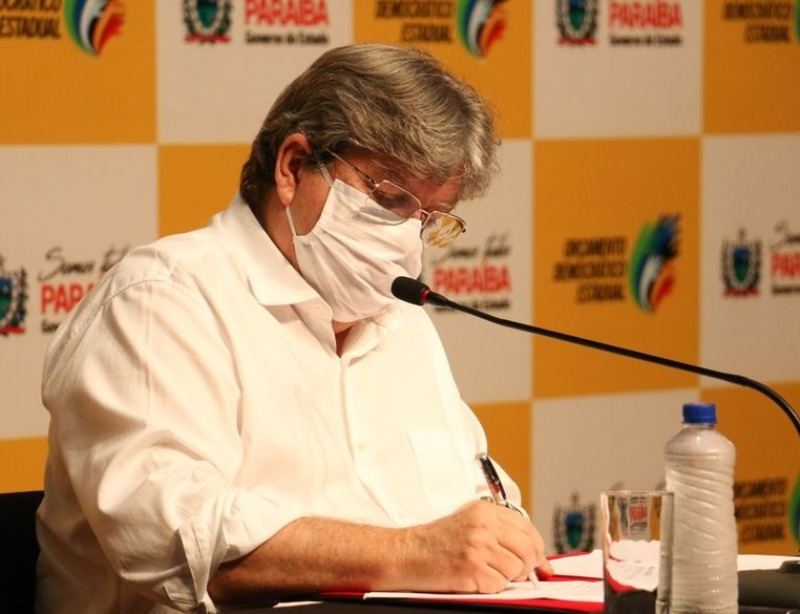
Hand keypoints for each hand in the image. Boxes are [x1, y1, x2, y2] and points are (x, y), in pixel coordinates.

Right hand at [397, 499, 550, 593]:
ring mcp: (478, 547)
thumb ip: (503, 534)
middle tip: (515, 572)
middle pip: (528, 549)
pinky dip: (491, 587)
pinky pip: (499, 585)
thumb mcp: (471, 525)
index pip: (527, 528)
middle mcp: (483, 525)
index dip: (537, 548)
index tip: (538, 561)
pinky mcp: (472, 569)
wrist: (407, 553)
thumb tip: (540, 560)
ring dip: (506, 577)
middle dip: (526, 566)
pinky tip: (475, 578)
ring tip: (486, 572)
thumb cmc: (436, 541)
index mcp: (485, 511)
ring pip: (516, 569)